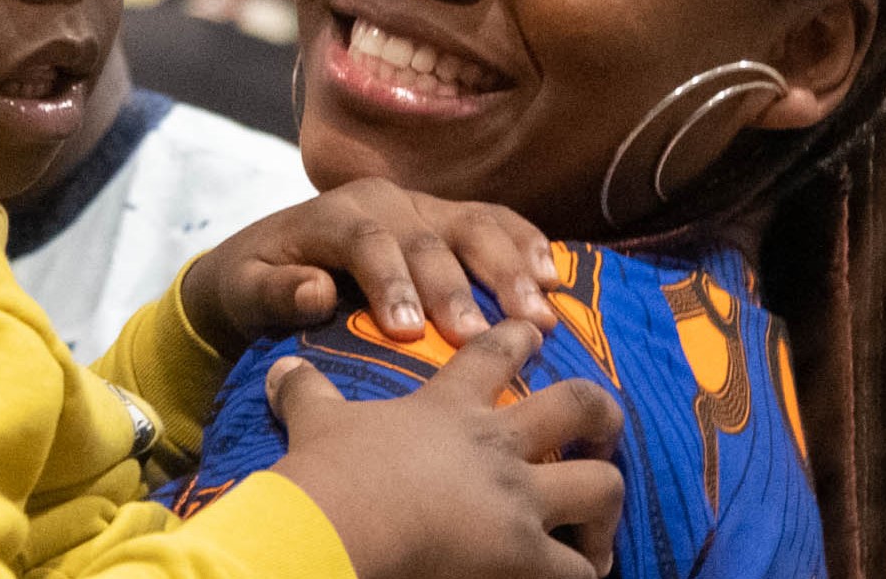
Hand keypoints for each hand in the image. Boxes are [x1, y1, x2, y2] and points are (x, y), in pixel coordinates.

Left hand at [181, 177, 563, 345]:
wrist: (267, 259)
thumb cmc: (254, 283)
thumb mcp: (244, 291)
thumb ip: (276, 292)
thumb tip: (315, 289)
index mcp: (333, 214)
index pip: (368, 242)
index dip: (391, 283)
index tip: (409, 331)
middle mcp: (385, 200)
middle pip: (430, 238)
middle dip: (460, 287)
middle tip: (484, 338)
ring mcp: (423, 206)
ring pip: (474, 226)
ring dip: (510, 268)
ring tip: (538, 312)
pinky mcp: (450, 219)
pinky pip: (496, 222)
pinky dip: (528, 245)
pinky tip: (556, 278)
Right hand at [265, 321, 625, 578]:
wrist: (335, 524)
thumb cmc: (326, 471)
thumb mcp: (314, 421)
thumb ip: (306, 393)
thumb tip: (279, 371)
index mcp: (449, 407)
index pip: (497, 352)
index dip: (521, 337)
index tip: (536, 331)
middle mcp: (497, 445)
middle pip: (580, 405)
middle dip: (603, 416)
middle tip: (602, 432)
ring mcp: (517, 499)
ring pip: (603, 488)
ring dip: (606, 510)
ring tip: (596, 532)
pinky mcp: (524, 555)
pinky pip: (578, 569)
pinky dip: (582, 574)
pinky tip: (577, 578)